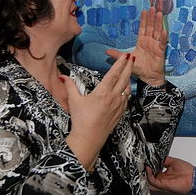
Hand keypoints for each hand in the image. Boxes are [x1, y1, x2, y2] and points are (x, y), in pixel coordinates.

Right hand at [62, 53, 133, 170]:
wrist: (89, 138)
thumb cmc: (81, 120)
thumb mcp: (74, 101)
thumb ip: (70, 87)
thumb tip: (63, 76)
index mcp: (103, 93)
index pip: (114, 74)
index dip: (120, 63)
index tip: (125, 56)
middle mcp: (113, 97)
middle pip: (124, 78)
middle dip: (129, 66)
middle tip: (132, 57)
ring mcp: (119, 105)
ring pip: (127, 88)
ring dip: (129, 78)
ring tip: (130, 70)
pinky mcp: (121, 112)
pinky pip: (126, 98)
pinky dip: (127, 90)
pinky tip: (126, 88)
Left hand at [106, 7, 166, 86]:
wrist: (148, 78)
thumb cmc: (139, 68)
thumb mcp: (127, 60)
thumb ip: (118, 55)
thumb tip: (106, 51)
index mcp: (142, 42)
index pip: (143, 29)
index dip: (143, 20)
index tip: (144, 11)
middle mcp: (149, 42)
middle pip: (150, 27)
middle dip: (151, 18)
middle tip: (152, 8)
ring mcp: (156, 46)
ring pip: (157, 32)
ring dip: (158, 23)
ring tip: (159, 14)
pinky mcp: (160, 52)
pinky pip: (162, 43)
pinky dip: (163, 37)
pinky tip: (163, 30)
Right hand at [145, 157, 193, 193]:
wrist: (193, 178)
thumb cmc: (188, 171)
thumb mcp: (173, 162)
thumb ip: (165, 160)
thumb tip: (158, 157)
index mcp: (165, 175)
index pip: (153, 173)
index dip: (148, 168)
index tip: (145, 163)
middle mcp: (162, 179)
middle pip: (149, 178)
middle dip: (144, 173)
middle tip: (141, 166)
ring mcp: (162, 183)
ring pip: (149, 181)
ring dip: (145, 174)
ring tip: (143, 167)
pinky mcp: (163, 185)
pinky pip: (153, 181)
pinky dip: (149, 175)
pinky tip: (148, 169)